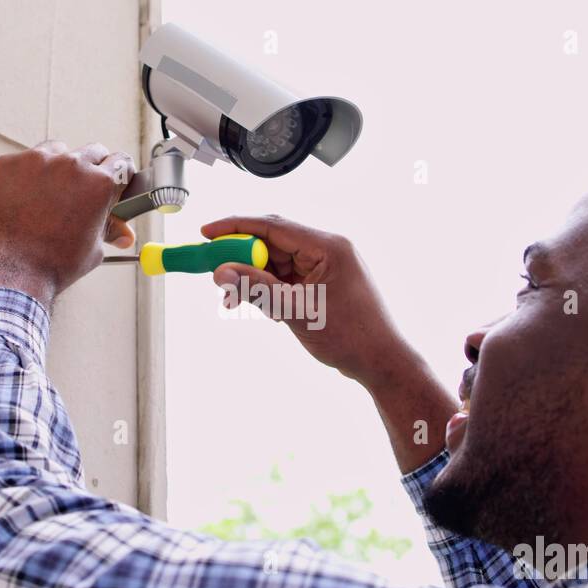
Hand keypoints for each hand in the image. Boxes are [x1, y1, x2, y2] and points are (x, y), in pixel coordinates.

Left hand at [0, 141, 135, 305]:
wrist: (9, 273)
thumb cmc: (53, 265)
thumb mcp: (92, 250)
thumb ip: (109, 231)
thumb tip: (123, 234)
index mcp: (99, 183)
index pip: (121, 162)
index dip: (120, 174)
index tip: (114, 181)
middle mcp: (71, 165)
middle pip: (93, 151)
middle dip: (92, 169)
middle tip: (82, 192)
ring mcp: (36, 161)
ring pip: (58, 151)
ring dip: (60, 168)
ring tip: (50, 198)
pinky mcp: (8, 164)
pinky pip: (25, 162)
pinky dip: (28, 177)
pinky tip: (24, 201)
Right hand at [201, 215, 410, 384]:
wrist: (380, 362)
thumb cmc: (353, 336)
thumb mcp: (297, 311)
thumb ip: (257, 289)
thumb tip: (222, 272)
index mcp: (328, 247)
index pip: (273, 226)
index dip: (236, 227)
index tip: (207, 232)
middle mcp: (327, 251)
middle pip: (271, 243)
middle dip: (241, 258)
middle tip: (214, 272)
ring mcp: (324, 268)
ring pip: (275, 264)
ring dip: (253, 279)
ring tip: (235, 300)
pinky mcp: (321, 284)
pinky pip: (286, 279)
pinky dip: (268, 291)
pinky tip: (262, 308)